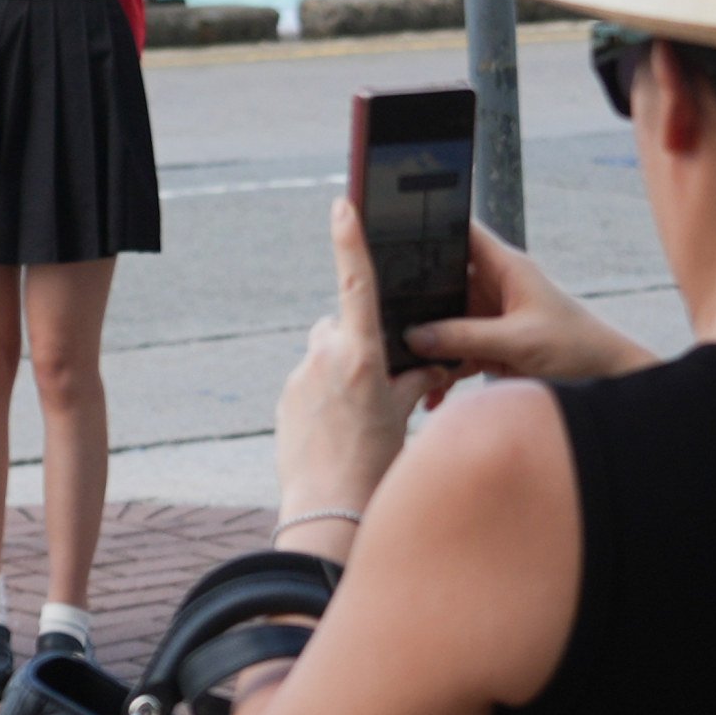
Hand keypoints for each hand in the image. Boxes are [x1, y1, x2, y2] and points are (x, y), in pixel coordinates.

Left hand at [275, 196, 445, 530]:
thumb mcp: (402, 416)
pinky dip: (324, 395)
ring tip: (356, 418)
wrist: (327, 510)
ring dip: (341, 371)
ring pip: (326, 355)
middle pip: (342, 326)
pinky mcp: (284, 395)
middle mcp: (325, 356)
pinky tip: (335, 431)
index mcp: (360, 354)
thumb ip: (413, 380)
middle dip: (358, 344)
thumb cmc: (374, 466)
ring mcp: (300, 375)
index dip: (350, 241)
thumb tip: (431, 364)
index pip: (356, 284)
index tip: (341, 205)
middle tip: (377, 387)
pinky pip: (309, 380)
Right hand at [401, 223, 650, 382]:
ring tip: (401, 362)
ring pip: (444, 320)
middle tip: (380, 310)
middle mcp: (492, 286)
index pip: (461, 232)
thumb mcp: (518, 340)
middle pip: (442, 280)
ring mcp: (488, 316)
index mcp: (504, 267)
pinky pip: (456, 352)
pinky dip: (444, 371)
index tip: (389, 232)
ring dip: (427, 342)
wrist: (606, 380)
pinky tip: (432, 393)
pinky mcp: (489, 345)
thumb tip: (414, 336)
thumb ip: (465, 336)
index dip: (429, 226)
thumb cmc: (575, 346)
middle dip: (414, 297)